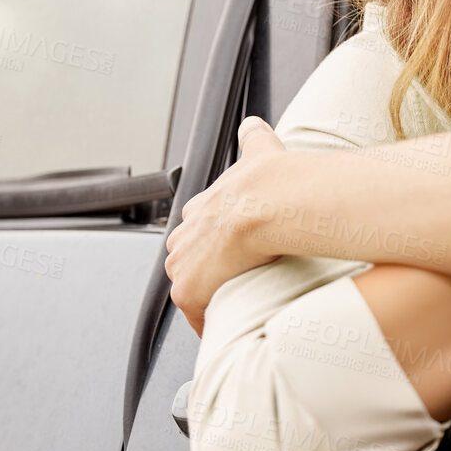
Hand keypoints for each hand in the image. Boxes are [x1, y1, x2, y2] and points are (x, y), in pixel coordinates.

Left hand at [165, 116, 288, 335]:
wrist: (267, 203)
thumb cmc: (268, 183)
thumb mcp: (258, 150)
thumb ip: (253, 138)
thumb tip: (253, 124)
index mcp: (201, 207)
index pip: (198, 228)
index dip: (213, 240)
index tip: (229, 248)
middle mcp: (184, 236)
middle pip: (188, 260)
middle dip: (206, 271)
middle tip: (233, 281)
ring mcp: (182, 265)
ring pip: (191, 287)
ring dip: (209, 296)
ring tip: (234, 306)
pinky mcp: (187, 291)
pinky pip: (196, 315)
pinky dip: (210, 320)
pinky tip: (228, 325)